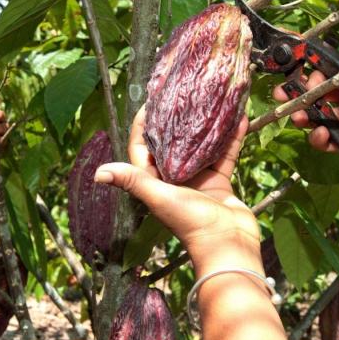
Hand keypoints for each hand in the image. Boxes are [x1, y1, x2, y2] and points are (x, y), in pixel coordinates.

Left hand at [95, 107, 261, 274]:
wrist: (227, 245)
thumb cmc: (190, 223)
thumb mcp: (159, 198)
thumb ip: (133, 181)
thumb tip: (98, 174)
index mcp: (154, 182)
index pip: (143, 148)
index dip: (143, 126)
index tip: (149, 103)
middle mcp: (174, 178)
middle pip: (172, 142)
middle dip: (175, 119)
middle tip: (181, 94)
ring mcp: (198, 179)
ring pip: (200, 145)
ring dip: (205, 125)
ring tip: (210, 100)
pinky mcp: (219, 181)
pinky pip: (224, 154)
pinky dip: (231, 137)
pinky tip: (240, 117)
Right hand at [273, 59, 338, 182]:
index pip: (336, 69)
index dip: (316, 64)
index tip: (300, 60)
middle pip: (320, 90)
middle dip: (301, 88)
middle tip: (290, 90)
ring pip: (317, 113)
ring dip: (302, 111)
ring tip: (298, 114)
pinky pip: (326, 139)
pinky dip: (317, 137)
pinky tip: (320, 134)